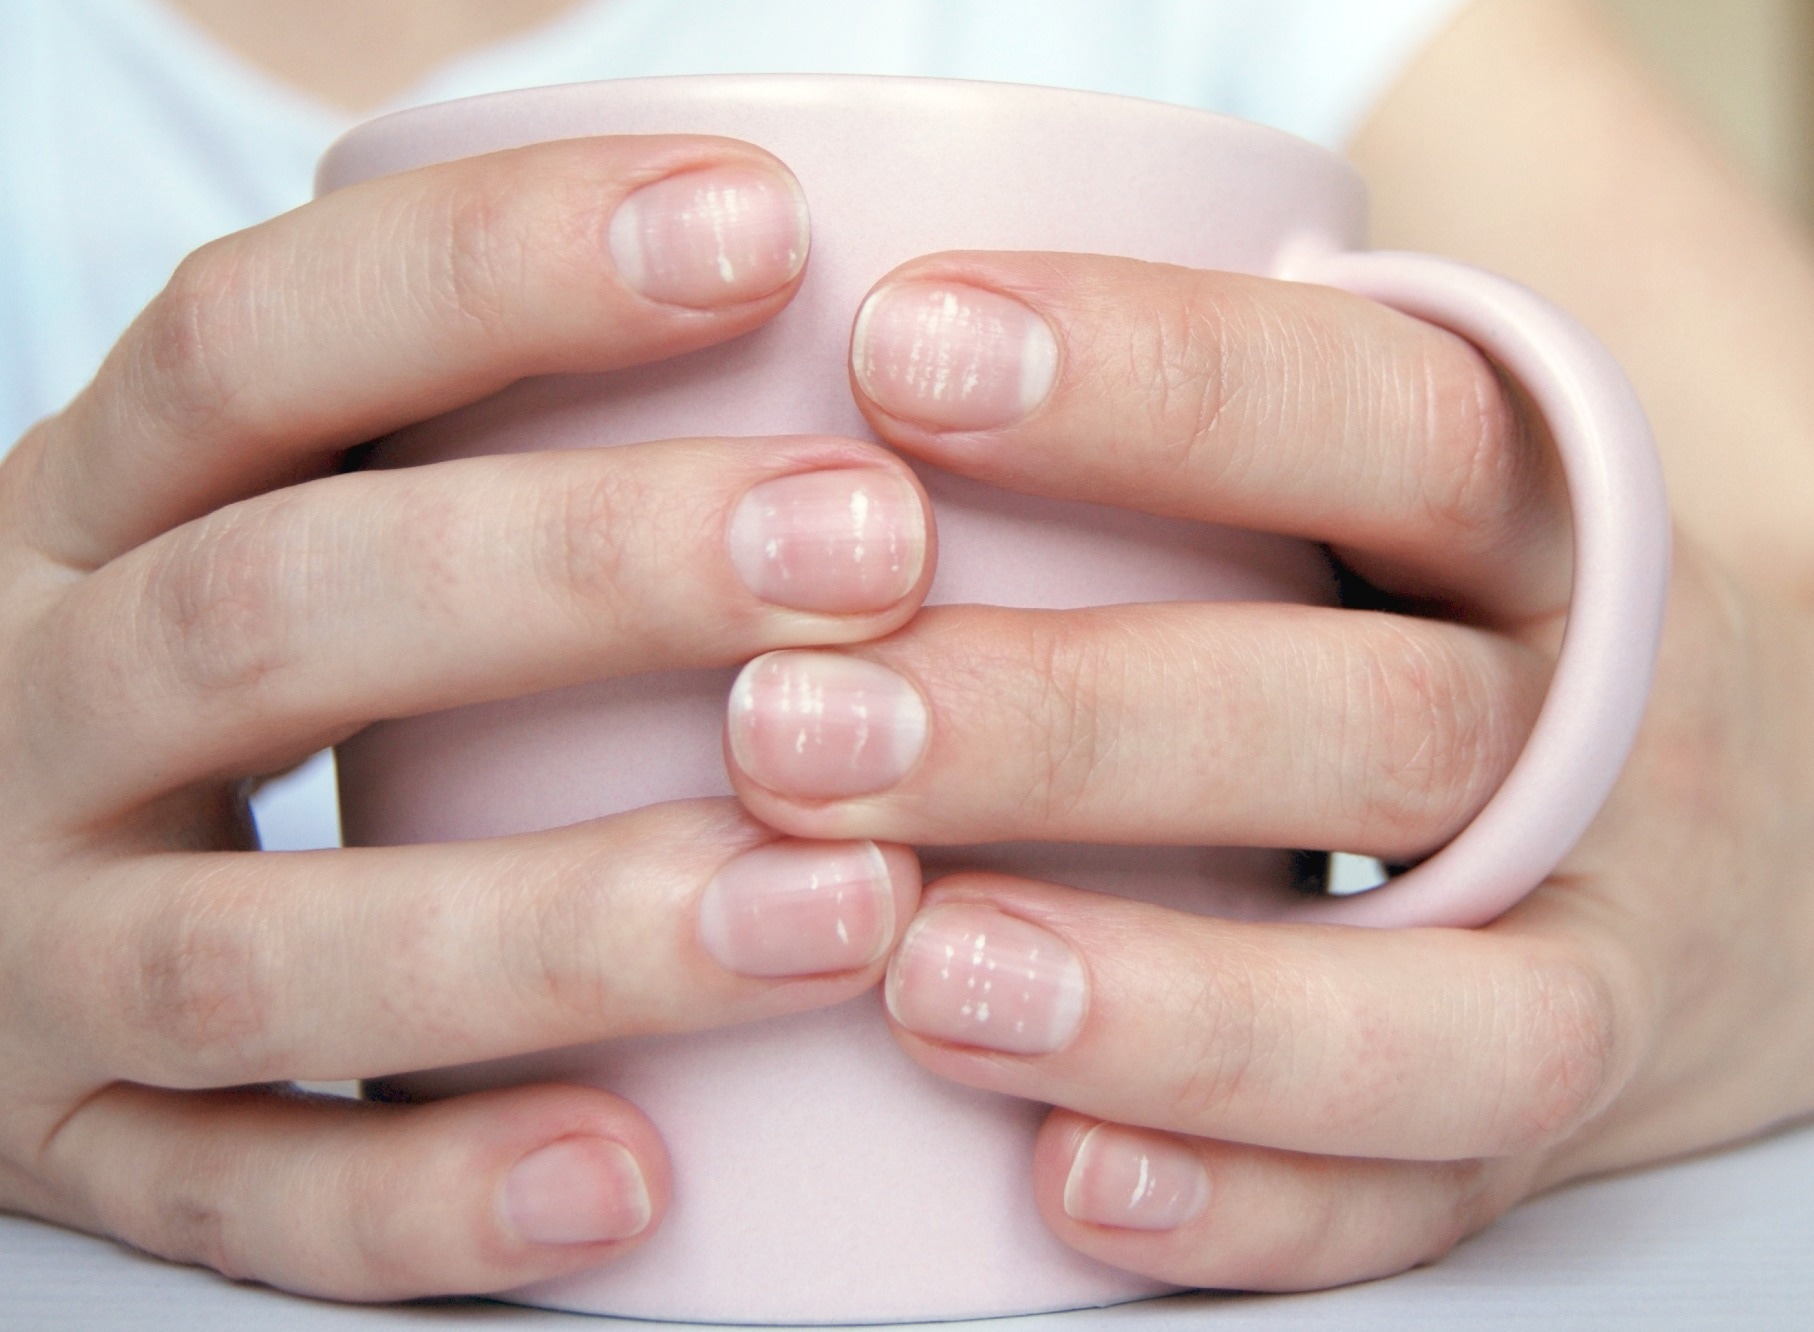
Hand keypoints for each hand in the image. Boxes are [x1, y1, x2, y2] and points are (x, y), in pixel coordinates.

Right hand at [0, 136, 933, 1298]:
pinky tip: (638, 1179)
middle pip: (272, 617)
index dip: (496, 270)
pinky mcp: (74, 1153)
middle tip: (871, 552)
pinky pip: (239, 1199)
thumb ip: (468, 445)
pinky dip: (431, 1199)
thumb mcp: (277, 512)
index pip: (251, 343)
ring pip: (257, 950)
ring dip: (556, 927)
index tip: (764, 229)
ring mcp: (27, 954)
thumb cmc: (221, 659)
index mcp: (80, 513)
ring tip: (843, 904)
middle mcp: (25, 713)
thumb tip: (830, 328)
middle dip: (583, 576)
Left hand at [723, 251, 1813, 1289]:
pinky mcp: (1555, 1141)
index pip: (1394, 414)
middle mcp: (1599, 737)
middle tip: (805, 727)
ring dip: (1177, 1002)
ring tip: (926, 977)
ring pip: (1441, 1008)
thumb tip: (852, 396)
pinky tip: (1064, 1182)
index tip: (902, 352)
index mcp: (1559, 523)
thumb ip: (1227, 423)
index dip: (1159, 379)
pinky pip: (1427, 1198)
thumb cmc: (1507, 619)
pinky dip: (1253, 1204)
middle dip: (1081, 724)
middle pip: (1376, 722)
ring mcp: (1605, 955)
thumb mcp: (1439, 474)